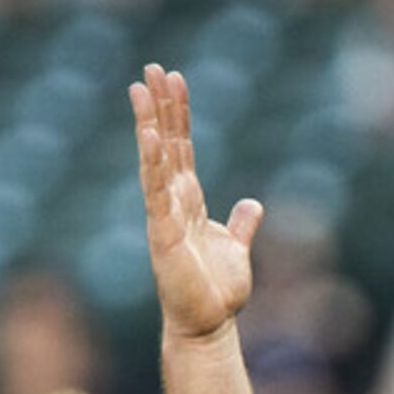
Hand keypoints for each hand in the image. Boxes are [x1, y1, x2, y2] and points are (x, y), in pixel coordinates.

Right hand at [131, 64, 261, 342]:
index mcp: (189, 201)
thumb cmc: (217, 290)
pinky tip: (150, 138)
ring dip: (149, 124)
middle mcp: (172, 202)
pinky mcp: (162, 235)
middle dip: (159, 106)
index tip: (173, 80)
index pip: (182, 148)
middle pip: (165, 144)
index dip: (178, 114)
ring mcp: (163, 216)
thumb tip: (252, 203)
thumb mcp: (236, 248)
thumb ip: (242, 224)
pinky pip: (156, 194)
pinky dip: (153, 166)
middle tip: (152, 68)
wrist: (208, 324)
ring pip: (155, 161)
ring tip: (141, 89)